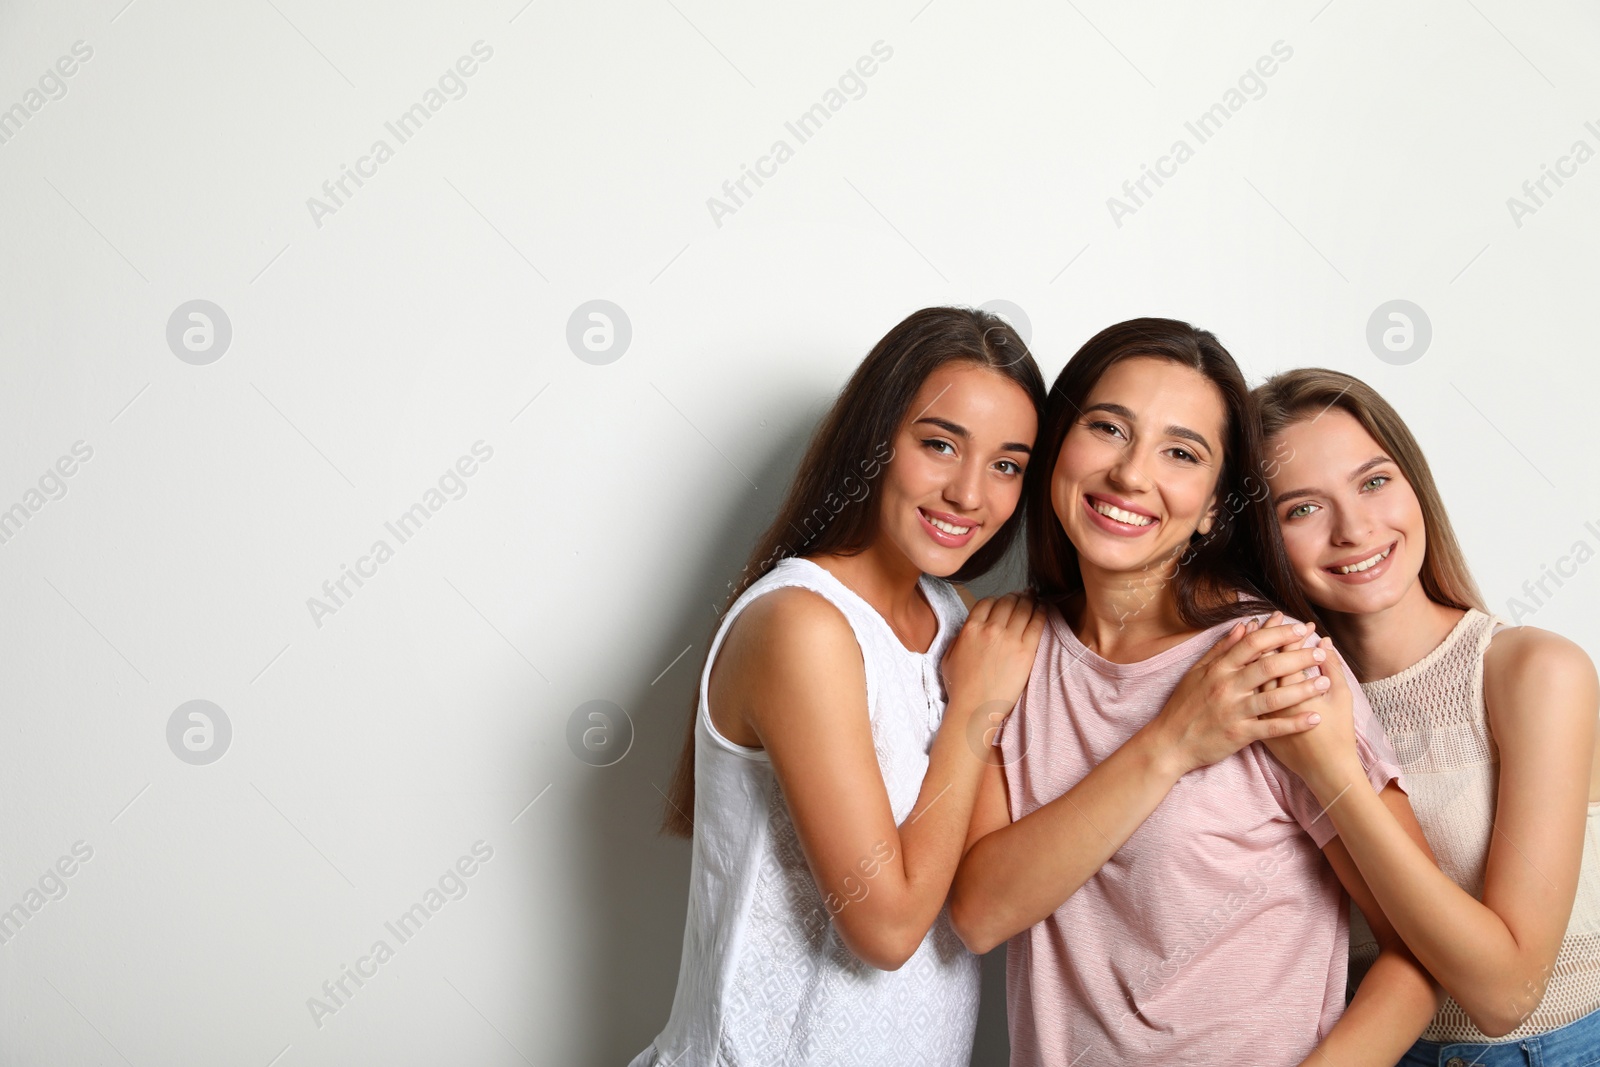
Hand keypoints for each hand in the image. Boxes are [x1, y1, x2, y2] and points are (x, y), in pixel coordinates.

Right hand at [940, 593, 1046, 718]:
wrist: (975, 709)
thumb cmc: (961, 689)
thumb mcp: (948, 658)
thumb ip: (958, 639)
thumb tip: (968, 631)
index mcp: (970, 629)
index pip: (987, 602)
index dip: (997, 600)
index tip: (1003, 602)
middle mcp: (990, 630)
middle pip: (1007, 601)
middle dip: (1016, 596)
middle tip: (1023, 596)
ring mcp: (1009, 639)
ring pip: (1023, 608)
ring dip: (1030, 601)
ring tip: (1035, 599)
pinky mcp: (1026, 651)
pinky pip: (1037, 623)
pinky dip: (1041, 612)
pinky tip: (1043, 609)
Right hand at [1155, 612, 1331, 775]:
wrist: (1170, 742)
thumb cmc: (1184, 705)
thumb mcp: (1197, 672)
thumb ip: (1222, 649)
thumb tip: (1245, 626)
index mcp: (1218, 669)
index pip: (1253, 644)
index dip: (1278, 634)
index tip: (1300, 628)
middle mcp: (1227, 687)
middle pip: (1268, 667)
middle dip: (1298, 657)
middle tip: (1320, 651)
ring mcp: (1234, 711)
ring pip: (1274, 697)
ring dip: (1303, 689)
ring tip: (1326, 682)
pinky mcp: (1239, 734)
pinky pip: (1272, 728)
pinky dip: (1294, 723)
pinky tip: (1315, 718)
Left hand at [1260, 635, 1362, 797]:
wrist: (1324, 770)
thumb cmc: (1338, 734)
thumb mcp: (1341, 699)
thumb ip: (1333, 668)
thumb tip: (1324, 642)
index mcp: (1296, 692)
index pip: (1287, 655)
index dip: (1291, 636)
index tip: (1298, 623)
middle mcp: (1274, 701)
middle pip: (1264, 661)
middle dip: (1269, 637)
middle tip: (1274, 618)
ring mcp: (1261, 713)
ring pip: (1250, 677)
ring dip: (1253, 653)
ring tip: (1256, 631)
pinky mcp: (1255, 724)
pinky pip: (1246, 696)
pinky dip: (1247, 677)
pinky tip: (1248, 661)